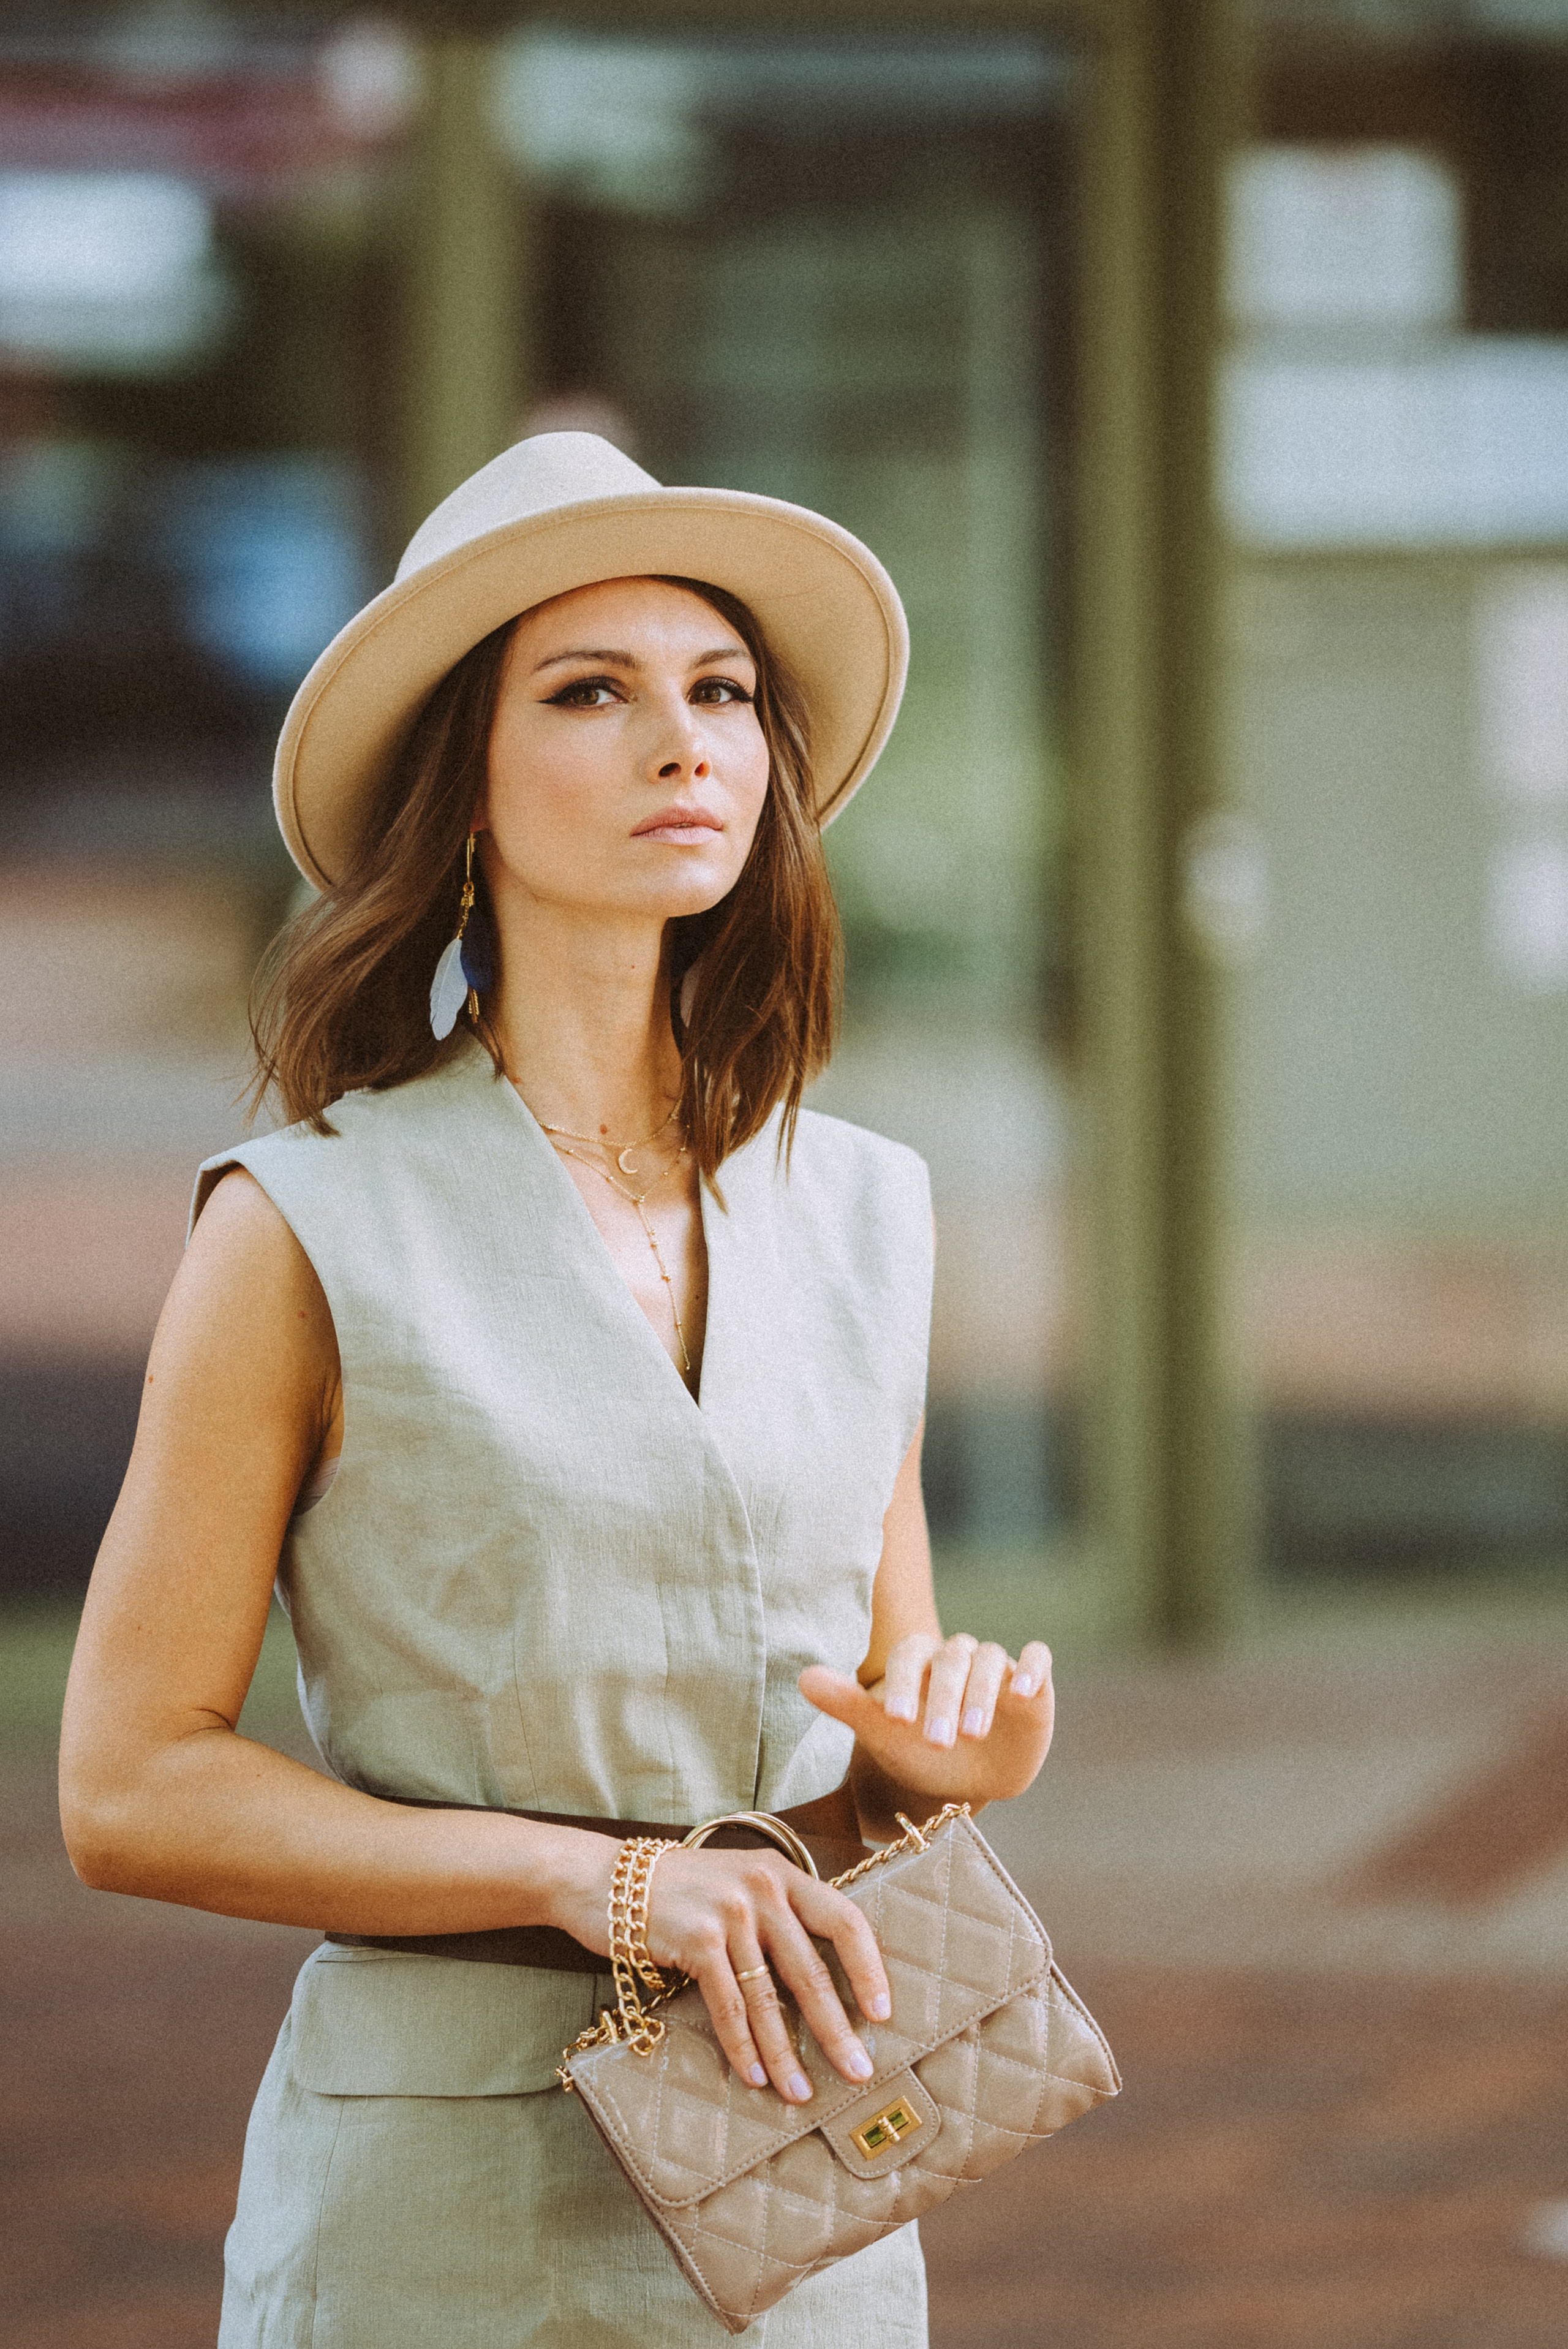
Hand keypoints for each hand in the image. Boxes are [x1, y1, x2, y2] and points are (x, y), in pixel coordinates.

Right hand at [641, 1845, 889, 2102]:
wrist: (605, 1879)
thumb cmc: (682, 1891)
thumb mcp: (740, 1884)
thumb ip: (778, 1915)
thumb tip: (824, 1979)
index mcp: (782, 1874)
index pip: (844, 1919)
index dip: (868, 1969)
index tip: (882, 2013)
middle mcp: (762, 1888)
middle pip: (811, 1969)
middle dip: (837, 2028)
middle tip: (858, 2070)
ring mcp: (729, 1913)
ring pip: (768, 1997)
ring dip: (787, 2052)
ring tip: (802, 2092)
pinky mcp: (697, 1941)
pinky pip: (729, 2006)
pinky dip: (743, 2047)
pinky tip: (755, 2077)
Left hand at [799, 1633, 1053, 1812]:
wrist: (965, 1780)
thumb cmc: (916, 1751)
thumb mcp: (882, 1733)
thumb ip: (846, 1703)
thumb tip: (803, 1678)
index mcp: (919, 1660)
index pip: (910, 1654)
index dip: (903, 1683)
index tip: (896, 1721)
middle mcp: (958, 1655)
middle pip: (952, 1660)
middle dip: (944, 1700)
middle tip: (937, 1741)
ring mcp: (997, 1667)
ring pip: (991, 1659)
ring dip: (981, 1694)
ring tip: (972, 1733)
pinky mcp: (1033, 1683)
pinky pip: (1038, 1659)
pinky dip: (1032, 1669)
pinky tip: (1022, 1692)